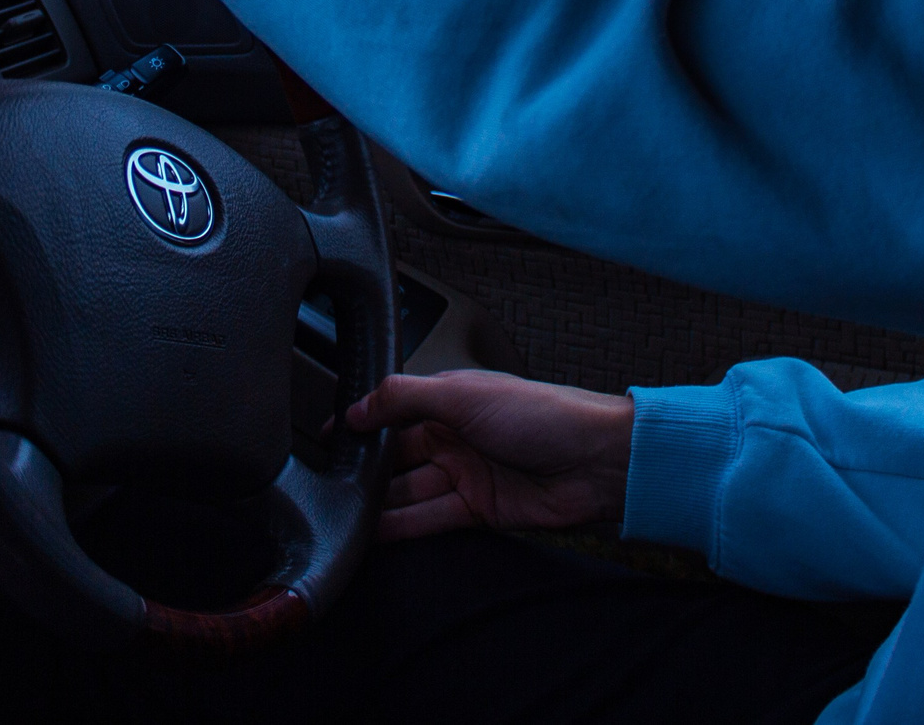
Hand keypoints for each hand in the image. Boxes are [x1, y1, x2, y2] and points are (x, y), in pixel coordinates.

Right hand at [346, 370, 634, 541]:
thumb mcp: (463, 391)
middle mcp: (455, 435)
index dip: (360, 425)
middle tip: (330, 486)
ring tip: (344, 516)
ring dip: (380, 504)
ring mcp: (467, 473)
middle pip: (398, 457)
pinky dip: (402, 527)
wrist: (597, 461)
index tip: (326, 440)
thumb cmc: (544, 414)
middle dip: (366, 471)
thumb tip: (357, 409)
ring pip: (409, 491)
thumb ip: (403, 397)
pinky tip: (375, 533)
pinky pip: (430, 519)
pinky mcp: (479, 510)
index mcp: (450, 398)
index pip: (393, 411)